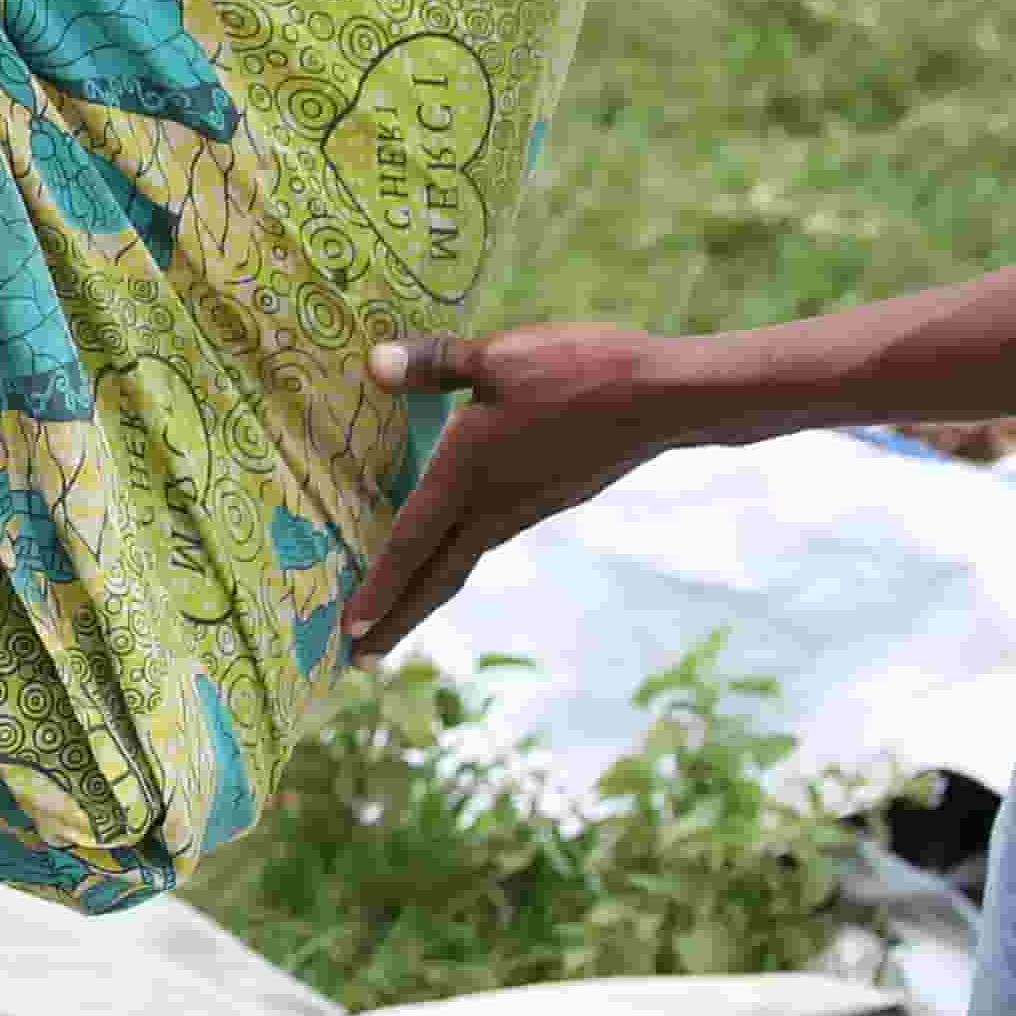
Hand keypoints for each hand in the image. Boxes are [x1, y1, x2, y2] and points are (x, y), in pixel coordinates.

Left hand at [338, 322, 697, 660]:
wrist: (665, 398)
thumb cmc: (580, 372)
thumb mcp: (499, 355)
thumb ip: (435, 364)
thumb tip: (373, 364)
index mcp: (470, 474)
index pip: (412, 544)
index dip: (379, 589)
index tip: (350, 633)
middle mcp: (495, 506)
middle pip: (436, 576)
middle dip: (397, 619)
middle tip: (360, 659)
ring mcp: (525, 507)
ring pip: (463, 561)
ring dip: (425, 591)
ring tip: (396, 611)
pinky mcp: (549, 497)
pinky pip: (488, 538)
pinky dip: (456, 558)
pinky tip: (453, 544)